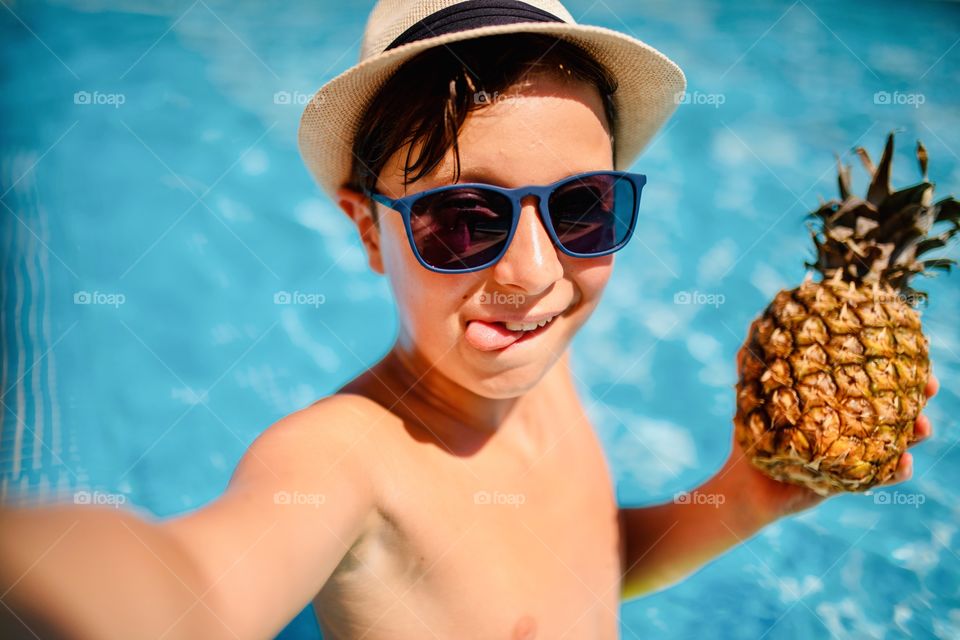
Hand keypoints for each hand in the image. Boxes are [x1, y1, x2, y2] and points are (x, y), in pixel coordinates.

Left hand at [727, 342, 938, 525]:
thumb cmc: (753, 439)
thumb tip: (753, 324)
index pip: (871, 380)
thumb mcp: (753, 399)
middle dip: (918, 396)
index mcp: (835, 403)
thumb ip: (752, 366)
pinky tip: (904, 463)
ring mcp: (853, 454)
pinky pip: (882, 477)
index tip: (911, 351)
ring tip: (921, 426)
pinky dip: (896, 472)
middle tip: (929, 386)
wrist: (745, 485)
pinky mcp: (850, 481)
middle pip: (896, 407)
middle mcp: (850, 426)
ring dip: (916, 432)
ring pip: (898, 441)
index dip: (895, 367)